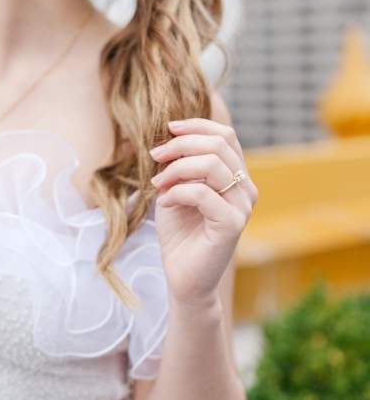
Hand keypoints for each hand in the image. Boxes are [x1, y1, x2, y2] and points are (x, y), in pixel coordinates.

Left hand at [149, 118, 257, 307]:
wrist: (183, 274)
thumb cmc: (179, 232)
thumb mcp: (173, 188)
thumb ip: (177, 163)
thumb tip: (168, 135)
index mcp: (236, 176)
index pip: (226, 135)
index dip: (197, 125)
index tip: (168, 128)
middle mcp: (246, 188)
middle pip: (218, 144)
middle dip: (180, 145)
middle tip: (154, 156)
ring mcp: (242, 206)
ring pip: (211, 165)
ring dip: (176, 169)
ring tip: (158, 184)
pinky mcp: (232, 224)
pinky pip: (203, 193)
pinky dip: (177, 192)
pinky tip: (166, 203)